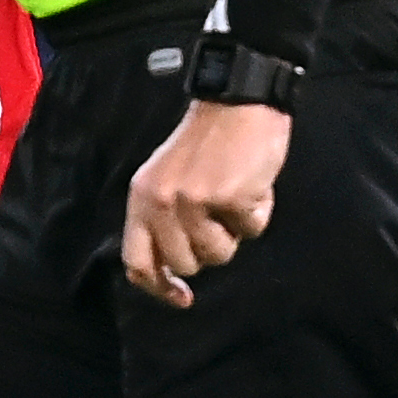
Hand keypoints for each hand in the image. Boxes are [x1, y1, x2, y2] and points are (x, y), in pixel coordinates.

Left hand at [122, 100, 291, 309]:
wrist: (239, 100)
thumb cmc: (208, 141)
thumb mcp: (168, 177)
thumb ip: (164, 218)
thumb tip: (177, 269)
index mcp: (142, 198)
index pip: (138, 263)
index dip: (161, 288)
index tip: (184, 297)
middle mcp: (162, 202)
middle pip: (187, 263)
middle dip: (210, 247)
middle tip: (221, 213)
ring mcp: (195, 202)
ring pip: (220, 253)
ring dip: (236, 230)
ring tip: (235, 192)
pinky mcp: (229, 198)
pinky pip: (251, 230)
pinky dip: (259, 211)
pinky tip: (253, 182)